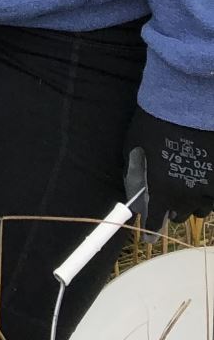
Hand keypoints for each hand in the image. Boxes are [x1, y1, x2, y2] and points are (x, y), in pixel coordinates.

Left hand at [124, 106, 213, 227]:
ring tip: (186, 186)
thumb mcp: (133, 149)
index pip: (154, 222)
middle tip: (168, 196)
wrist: (185, 102)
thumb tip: (135, 198)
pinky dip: (209, 193)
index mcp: (162, 188)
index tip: (147, 237)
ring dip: (191, 202)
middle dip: (170, 209)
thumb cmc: (153, 121)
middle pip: (178, 215)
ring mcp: (209, 186)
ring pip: (200, 208)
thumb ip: (134, 177)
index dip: (150, 231)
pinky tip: (202, 180)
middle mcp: (187, 193)